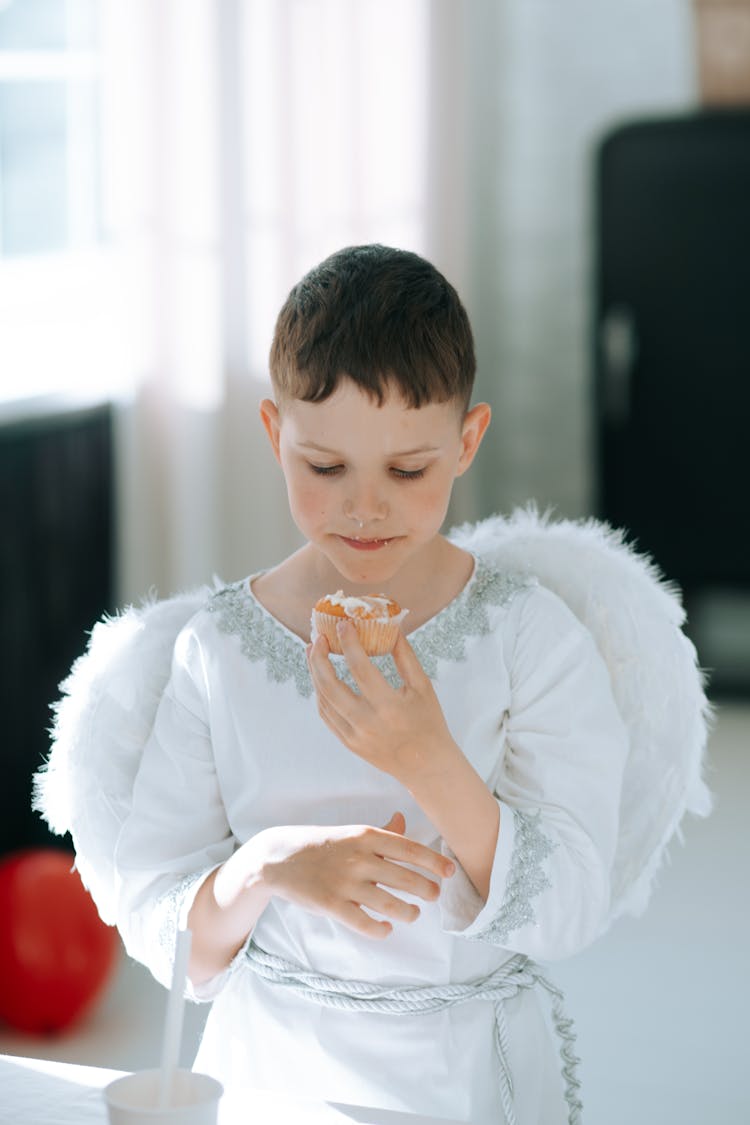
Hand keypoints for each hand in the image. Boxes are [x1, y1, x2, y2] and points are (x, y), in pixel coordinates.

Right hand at [248, 812, 453, 939]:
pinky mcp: (331, 905)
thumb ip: (380, 832)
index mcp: (365, 836)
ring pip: (390, 905)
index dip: (433, 862)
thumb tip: (403, 820)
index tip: (450, 872)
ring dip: (408, 913)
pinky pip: (365, 923)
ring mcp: (345, 883)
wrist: (278, 858)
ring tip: (413, 914)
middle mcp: (358, 858)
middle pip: (405, 878)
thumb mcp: (350, 833)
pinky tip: (386, 928)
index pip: (409, 849)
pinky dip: (381, 930)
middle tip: (434, 896)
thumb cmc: (321, 845)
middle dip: (427, 890)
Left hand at [307, 622, 459, 783]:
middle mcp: (367, 723)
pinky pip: (327, 715)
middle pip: (330, 685)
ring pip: (323, 700)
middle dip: (318, 658)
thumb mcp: (422, 686)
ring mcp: (354, 736)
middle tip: (318, 638)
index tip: (343, 624)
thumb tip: (390, 625)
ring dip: (315, 673)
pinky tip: (321, 677)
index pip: (360, 668)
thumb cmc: (429, 721)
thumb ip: (404, 655)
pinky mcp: (348, 743)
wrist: (427, 765)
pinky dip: (321, 693)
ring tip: (314, 652)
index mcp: (389, 706)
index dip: (348, 643)